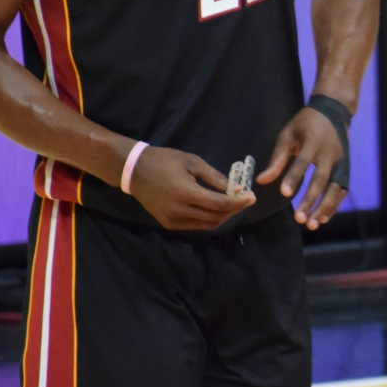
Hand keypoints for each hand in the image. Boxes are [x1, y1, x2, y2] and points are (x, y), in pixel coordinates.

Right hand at [128, 145, 254, 230]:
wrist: (135, 170)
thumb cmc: (165, 161)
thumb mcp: (193, 162)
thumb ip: (215, 178)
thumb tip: (236, 189)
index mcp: (185, 193)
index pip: (219, 204)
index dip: (238, 202)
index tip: (252, 197)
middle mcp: (179, 211)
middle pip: (215, 218)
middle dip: (233, 210)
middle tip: (244, 199)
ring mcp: (172, 221)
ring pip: (207, 225)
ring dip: (222, 216)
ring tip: (232, 204)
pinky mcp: (169, 224)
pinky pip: (195, 226)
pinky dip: (208, 219)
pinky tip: (215, 208)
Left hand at [258, 106, 347, 229]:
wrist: (334, 111)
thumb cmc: (305, 124)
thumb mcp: (288, 134)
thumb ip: (277, 159)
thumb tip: (261, 180)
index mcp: (313, 141)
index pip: (303, 161)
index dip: (295, 177)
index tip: (285, 194)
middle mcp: (330, 153)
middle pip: (322, 180)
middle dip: (311, 200)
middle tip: (300, 219)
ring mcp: (341, 161)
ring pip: (336, 189)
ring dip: (325, 208)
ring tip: (312, 225)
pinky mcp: (346, 168)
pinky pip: (342, 190)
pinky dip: (334, 205)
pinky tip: (323, 218)